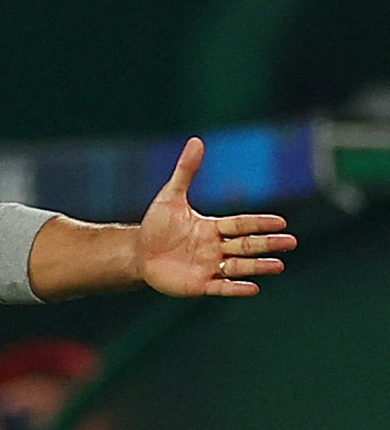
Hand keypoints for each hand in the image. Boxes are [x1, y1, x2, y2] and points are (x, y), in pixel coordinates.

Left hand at [136, 137, 296, 296]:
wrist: (138, 253)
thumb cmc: (156, 225)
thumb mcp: (170, 197)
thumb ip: (186, 171)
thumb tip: (197, 141)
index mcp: (213, 227)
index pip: (241, 224)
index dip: (259, 223)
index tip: (281, 222)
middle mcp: (216, 248)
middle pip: (246, 245)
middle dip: (268, 244)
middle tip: (291, 242)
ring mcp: (210, 267)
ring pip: (239, 267)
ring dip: (258, 267)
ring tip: (278, 265)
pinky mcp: (199, 285)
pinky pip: (221, 287)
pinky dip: (236, 288)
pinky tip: (252, 288)